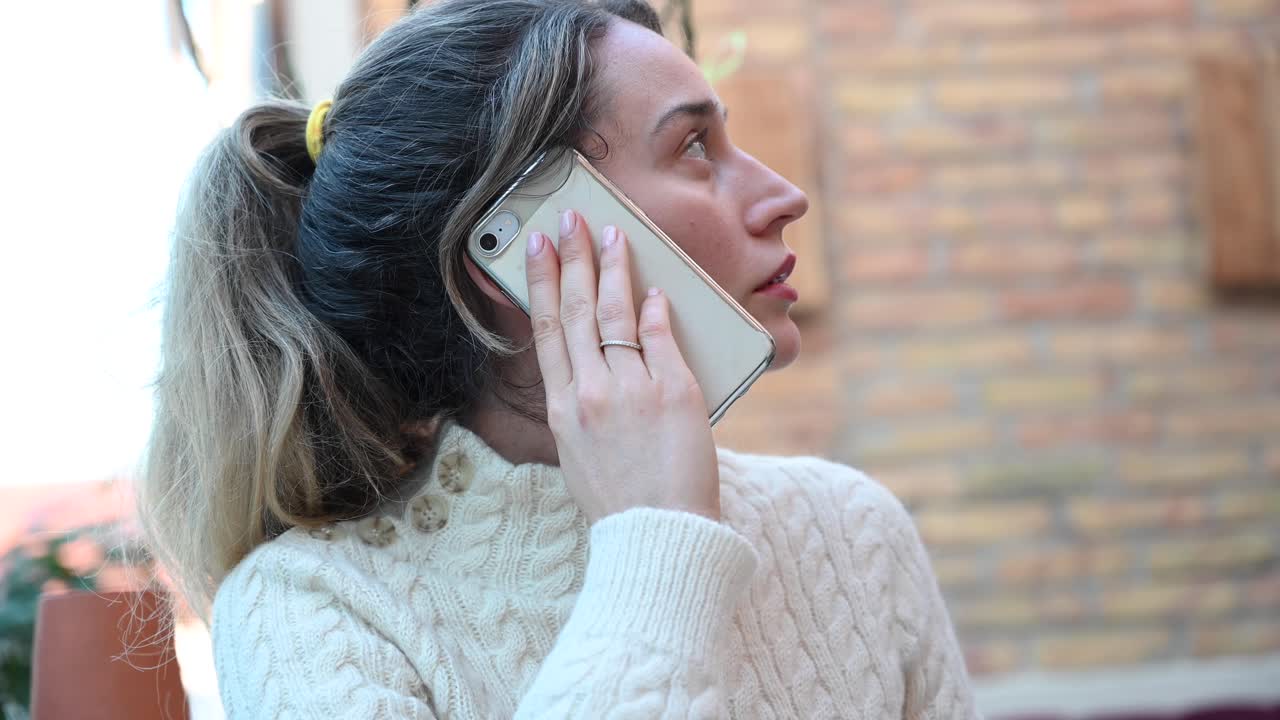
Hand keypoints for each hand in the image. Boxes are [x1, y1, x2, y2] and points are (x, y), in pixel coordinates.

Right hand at [524, 209, 720, 524]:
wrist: (660, 535)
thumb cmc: (621, 502)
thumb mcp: (579, 454)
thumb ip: (581, 406)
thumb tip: (591, 367)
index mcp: (563, 409)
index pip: (547, 331)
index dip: (540, 283)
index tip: (536, 248)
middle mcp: (591, 392)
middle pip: (578, 310)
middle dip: (573, 259)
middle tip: (571, 221)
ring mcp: (632, 389)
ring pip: (617, 313)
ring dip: (614, 269)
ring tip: (612, 236)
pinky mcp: (675, 391)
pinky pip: (661, 337)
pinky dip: (657, 310)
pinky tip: (655, 288)